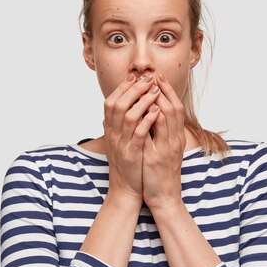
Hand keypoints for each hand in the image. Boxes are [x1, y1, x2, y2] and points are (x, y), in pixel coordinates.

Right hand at [103, 73, 161, 205]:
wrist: (126, 190)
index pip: (110, 101)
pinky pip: (138, 133)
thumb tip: (115, 109)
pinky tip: (156, 110)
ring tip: (154, 90)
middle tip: (147, 79)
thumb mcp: (118, 142)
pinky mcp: (132, 155)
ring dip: (142, 100)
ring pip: (128, 115)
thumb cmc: (126, 164)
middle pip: (117, 104)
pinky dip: (147, 119)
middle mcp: (112, 135)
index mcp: (109, 131)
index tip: (135, 77)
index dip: (122, 87)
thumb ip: (116, 126)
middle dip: (133, 89)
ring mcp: (121, 145)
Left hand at [141, 74, 185, 211]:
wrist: (163, 197)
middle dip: (165, 90)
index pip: (174, 108)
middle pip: (174, 108)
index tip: (158, 77)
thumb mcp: (160, 150)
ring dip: (160, 99)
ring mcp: (168, 148)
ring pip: (169, 117)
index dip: (168, 92)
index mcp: (175, 138)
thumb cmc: (159, 174)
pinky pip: (158, 134)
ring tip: (151, 85)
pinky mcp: (157, 157)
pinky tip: (147, 108)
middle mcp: (175, 140)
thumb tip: (148, 115)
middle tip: (155, 74)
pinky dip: (154, 119)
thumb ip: (157, 134)